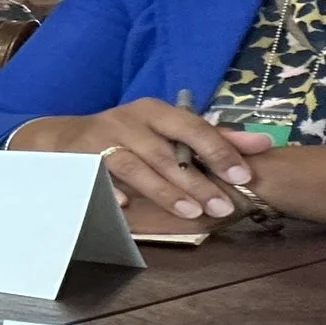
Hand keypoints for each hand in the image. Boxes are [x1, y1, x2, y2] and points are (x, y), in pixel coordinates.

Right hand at [14, 101, 273, 219]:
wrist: (62, 138)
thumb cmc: (128, 136)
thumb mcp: (167, 130)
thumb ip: (212, 138)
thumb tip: (262, 144)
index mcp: (155, 111)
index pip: (193, 128)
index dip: (218, 151)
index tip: (243, 176)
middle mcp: (128, 121)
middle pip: (167, 153)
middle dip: (198, 182)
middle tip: (224, 207)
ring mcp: (101, 140)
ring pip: (136, 167)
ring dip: (165, 191)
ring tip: (192, 213)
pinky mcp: (78, 161)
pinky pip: (97, 178)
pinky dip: (110, 192)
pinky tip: (125, 207)